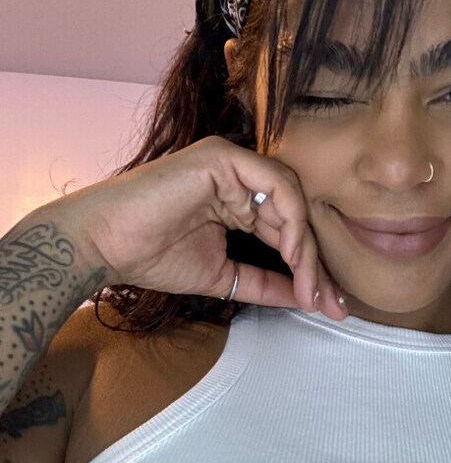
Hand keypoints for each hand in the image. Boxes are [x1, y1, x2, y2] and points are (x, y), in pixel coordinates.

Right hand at [43, 135, 345, 316]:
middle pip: (297, 216)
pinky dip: (291, 221)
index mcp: (239, 198)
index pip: (288, 231)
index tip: (329, 304)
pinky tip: (293, 254)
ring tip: (311, 286)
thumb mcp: (223, 275)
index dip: (311, 268)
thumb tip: (307, 298)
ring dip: (307, 248)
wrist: (105, 245)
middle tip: (333, 303)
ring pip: (293, 201)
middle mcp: (241, 176)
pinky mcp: (224, 157)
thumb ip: (265, 283)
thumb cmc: (150, 256)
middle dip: (319, 263)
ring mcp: (233, 163)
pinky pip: (276, 185)